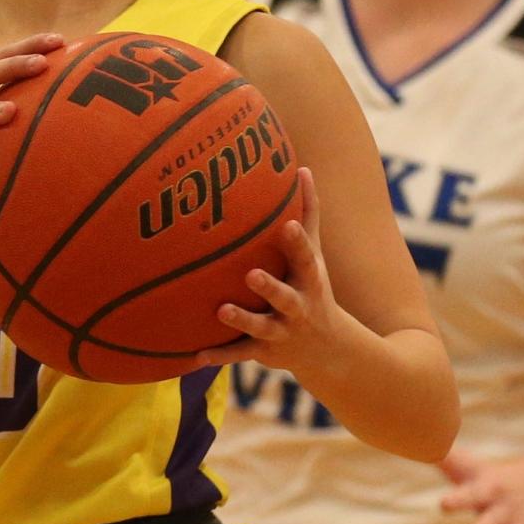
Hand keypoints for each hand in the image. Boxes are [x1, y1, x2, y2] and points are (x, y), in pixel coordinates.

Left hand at [195, 168, 342, 377]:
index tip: (286, 225)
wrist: (328, 349)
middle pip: (285, 297)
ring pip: (260, 327)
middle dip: (270, 288)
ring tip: (221, 310)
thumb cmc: (312, 287)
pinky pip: (239, 354)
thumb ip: (308, 213)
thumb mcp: (315, 255)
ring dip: (242, 320)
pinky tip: (195, 356)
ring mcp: (282, 331)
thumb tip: (301, 167)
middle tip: (251, 275)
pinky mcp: (265, 352)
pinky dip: (220, 356)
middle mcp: (298, 306)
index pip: (305, 258)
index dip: (297, 242)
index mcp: (309, 279)